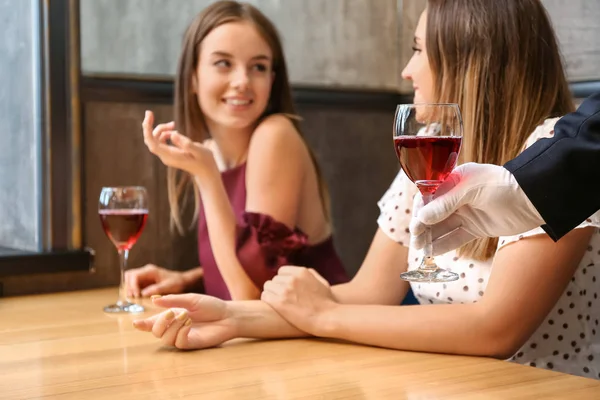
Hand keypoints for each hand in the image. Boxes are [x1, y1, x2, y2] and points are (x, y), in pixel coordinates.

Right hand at [124, 264, 200, 297]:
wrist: (183, 281)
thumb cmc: (177, 282)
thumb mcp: (168, 286)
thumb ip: (156, 289)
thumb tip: (143, 294)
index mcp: (150, 271)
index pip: (134, 275)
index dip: (132, 286)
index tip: (136, 295)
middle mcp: (146, 271)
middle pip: (129, 276)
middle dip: (129, 286)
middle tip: (133, 297)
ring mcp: (145, 276)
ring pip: (130, 280)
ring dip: (130, 288)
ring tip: (134, 298)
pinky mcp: (145, 281)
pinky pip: (135, 284)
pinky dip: (133, 290)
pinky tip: (137, 298)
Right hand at [132, 294, 234, 348]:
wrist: (228, 315)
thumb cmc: (211, 306)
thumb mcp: (191, 299)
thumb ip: (173, 300)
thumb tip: (154, 300)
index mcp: (172, 315)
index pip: (154, 321)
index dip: (143, 324)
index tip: (136, 323)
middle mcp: (174, 327)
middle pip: (155, 332)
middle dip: (159, 322)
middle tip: (170, 313)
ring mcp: (182, 336)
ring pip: (165, 338)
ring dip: (173, 326)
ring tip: (186, 317)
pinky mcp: (190, 344)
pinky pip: (178, 343)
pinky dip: (181, 332)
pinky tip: (189, 325)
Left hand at [142, 110, 217, 178]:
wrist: (206, 171)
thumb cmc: (205, 161)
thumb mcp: (200, 151)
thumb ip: (187, 144)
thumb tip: (172, 134)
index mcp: (171, 157)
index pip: (153, 144)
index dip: (147, 130)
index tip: (148, 116)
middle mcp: (165, 157)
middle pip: (151, 140)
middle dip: (149, 126)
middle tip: (150, 112)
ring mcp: (166, 155)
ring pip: (155, 139)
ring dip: (161, 129)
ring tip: (173, 124)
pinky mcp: (168, 153)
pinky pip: (160, 141)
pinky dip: (165, 133)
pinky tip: (174, 130)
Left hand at [261, 266, 335, 334]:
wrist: (328, 318)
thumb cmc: (327, 303)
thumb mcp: (322, 283)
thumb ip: (311, 274)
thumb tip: (303, 271)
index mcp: (302, 272)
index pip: (281, 271)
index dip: (283, 280)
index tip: (286, 289)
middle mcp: (292, 278)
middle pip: (274, 279)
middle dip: (277, 288)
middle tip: (283, 299)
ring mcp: (285, 290)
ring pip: (268, 287)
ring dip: (271, 294)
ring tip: (278, 303)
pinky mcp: (280, 303)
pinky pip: (265, 296)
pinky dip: (268, 300)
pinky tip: (274, 306)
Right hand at [410, 163, 543, 254]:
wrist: (534, 198)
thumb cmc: (503, 185)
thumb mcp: (472, 189)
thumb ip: (446, 203)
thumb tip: (422, 218)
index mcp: (454, 180)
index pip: (429, 195)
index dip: (420, 209)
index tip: (415, 224)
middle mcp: (457, 196)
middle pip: (432, 213)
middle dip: (422, 226)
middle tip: (416, 240)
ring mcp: (466, 213)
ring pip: (442, 227)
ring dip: (430, 237)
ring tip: (421, 249)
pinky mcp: (476, 228)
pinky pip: (455, 237)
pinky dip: (444, 244)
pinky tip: (432, 252)